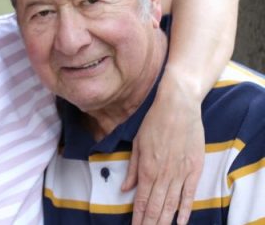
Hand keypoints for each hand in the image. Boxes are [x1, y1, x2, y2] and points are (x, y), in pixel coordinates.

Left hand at [122, 73, 203, 224]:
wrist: (177, 106)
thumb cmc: (154, 122)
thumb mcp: (137, 143)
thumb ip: (132, 168)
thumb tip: (125, 188)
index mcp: (146, 168)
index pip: (141, 200)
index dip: (138, 216)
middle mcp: (162, 173)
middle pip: (156, 205)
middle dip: (150, 222)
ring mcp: (180, 172)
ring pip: (171, 203)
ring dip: (164, 220)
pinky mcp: (195, 168)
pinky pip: (190, 194)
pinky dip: (185, 209)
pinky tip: (180, 222)